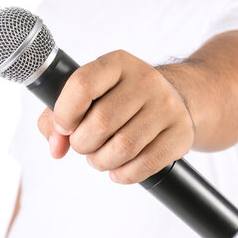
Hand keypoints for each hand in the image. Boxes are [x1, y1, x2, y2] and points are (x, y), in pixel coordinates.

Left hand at [37, 50, 194, 183]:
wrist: (175, 98)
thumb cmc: (120, 99)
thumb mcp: (88, 94)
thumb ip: (56, 118)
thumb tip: (56, 146)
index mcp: (116, 63)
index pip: (82, 85)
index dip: (65, 113)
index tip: (65, 126)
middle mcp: (144, 80)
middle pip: (101, 122)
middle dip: (82, 143)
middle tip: (84, 145)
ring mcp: (166, 106)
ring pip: (123, 148)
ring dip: (101, 161)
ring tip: (99, 158)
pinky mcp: (180, 134)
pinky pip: (146, 164)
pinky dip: (124, 174)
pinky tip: (118, 168)